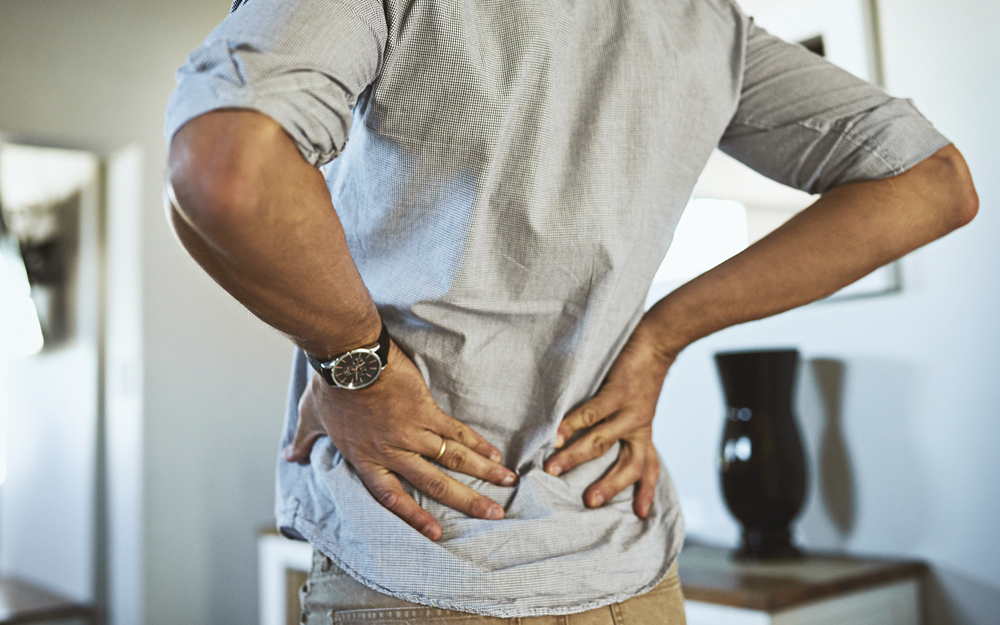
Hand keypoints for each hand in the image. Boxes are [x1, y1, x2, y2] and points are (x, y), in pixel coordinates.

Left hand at [283, 341, 517, 539]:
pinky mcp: (426, 410)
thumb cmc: (329, 386)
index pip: (392, 496)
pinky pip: (456, 432)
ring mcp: (412, 431)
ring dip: (483, 473)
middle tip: (493, 515)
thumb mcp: (311, 417)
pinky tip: (494, 454)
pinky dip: (477, 443)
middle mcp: (392, 450)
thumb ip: (305, 440)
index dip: (414, 516)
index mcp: (365, 458)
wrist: (348, 356)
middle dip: (466, 501)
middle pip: (434, 483)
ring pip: (453, 459)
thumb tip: (290, 454)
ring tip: (507, 485)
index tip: (436, 534)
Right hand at [544, 320, 675, 517]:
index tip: (643, 516)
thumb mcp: (639, 405)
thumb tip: (592, 440)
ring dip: (575, 457)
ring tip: (552, 470)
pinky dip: (571, 425)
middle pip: (628, 466)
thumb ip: (623, 424)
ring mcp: (628, 411)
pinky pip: (591, 414)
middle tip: (588, 502)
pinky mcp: (617, 393)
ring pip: (601, 442)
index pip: (649, 467)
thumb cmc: (641, 373)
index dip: (647, 491)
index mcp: (644, 432)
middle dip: (609, 486)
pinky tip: (556, 435)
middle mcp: (639, 426)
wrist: (657, 341)